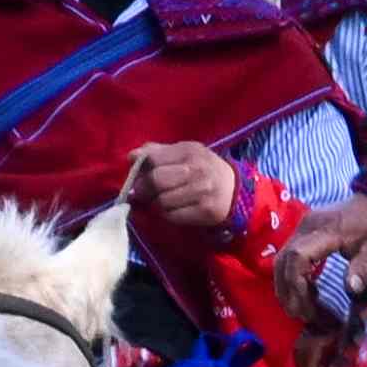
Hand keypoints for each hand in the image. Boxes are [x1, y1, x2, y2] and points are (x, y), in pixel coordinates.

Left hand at [120, 140, 239, 247]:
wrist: (235, 191)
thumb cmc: (203, 170)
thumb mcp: (185, 154)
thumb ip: (158, 152)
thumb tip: (131, 157)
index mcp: (189, 150)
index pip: (152, 158)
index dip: (139, 169)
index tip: (138, 177)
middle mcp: (197, 169)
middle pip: (155, 180)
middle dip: (144, 190)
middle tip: (144, 194)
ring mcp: (203, 191)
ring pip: (162, 201)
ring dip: (157, 205)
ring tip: (163, 202)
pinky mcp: (206, 211)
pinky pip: (173, 216)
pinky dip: (168, 216)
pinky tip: (175, 211)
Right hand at [292, 196, 366, 310]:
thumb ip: (364, 268)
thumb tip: (351, 290)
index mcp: (327, 230)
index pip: (298, 257)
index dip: (297, 285)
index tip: (310, 308)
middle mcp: (307, 226)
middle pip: (283, 261)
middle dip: (288, 292)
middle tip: (303, 315)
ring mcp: (304, 227)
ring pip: (281, 259)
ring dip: (286, 286)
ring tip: (301, 309)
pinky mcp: (305, 232)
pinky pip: (288, 256)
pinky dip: (290, 277)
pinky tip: (305, 292)